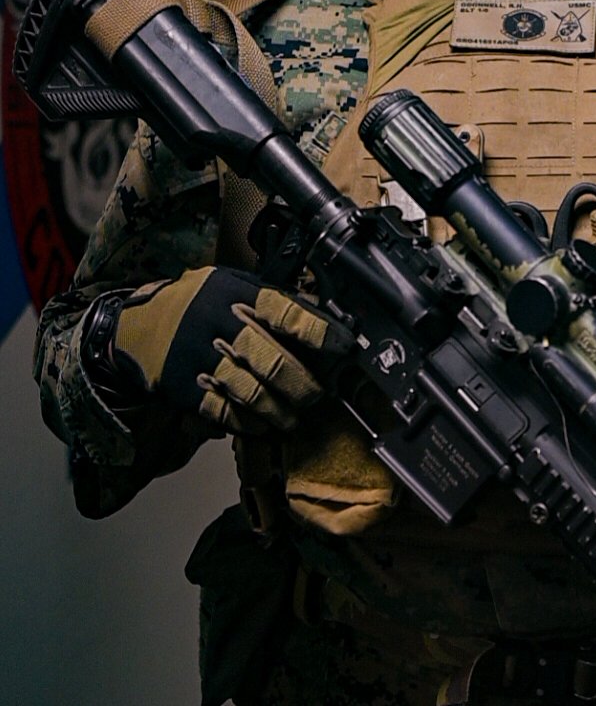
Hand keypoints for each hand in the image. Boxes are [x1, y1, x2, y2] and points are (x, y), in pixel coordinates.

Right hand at [91, 266, 348, 433]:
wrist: (136, 326)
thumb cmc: (199, 303)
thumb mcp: (234, 285)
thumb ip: (274, 301)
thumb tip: (324, 319)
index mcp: (237, 294)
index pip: (287, 313)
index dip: (320, 333)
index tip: (344, 347)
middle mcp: (219, 324)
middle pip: (273, 360)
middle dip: (304, 383)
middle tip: (320, 394)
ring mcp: (200, 358)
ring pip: (252, 391)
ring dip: (281, 410)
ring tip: (296, 416)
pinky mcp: (185, 387)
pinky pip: (224, 411)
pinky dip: (249, 422)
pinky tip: (264, 424)